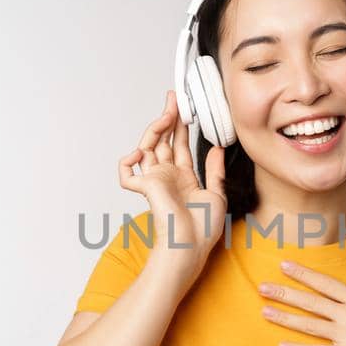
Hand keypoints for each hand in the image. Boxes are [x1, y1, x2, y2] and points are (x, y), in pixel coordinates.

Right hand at [118, 90, 227, 275]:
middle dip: (168, 118)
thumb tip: (217, 147)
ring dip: (156, 129)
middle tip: (174, 98)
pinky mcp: (145, 188)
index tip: (185, 107)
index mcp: (184, 178)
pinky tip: (140, 152)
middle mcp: (168, 176)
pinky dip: (128, 162)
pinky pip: (127, 174)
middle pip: (163, 141)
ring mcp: (155, 181)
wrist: (191, 247)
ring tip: (167, 114)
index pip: (179, 145)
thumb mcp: (217, 194)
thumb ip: (215, 170)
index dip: (181, 126)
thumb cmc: (203, 229)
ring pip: (147, 147)